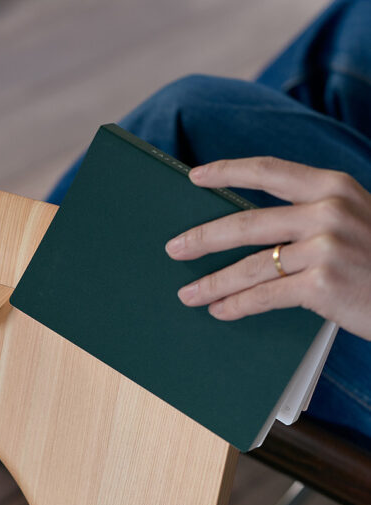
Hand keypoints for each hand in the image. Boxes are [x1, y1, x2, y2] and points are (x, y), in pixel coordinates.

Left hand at [165, 156, 370, 339]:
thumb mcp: (355, 219)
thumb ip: (313, 215)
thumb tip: (251, 230)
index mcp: (333, 186)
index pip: (269, 170)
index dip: (227, 172)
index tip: (195, 177)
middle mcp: (328, 210)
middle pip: (247, 223)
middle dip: (203, 237)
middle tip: (174, 248)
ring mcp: (325, 247)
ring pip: (250, 266)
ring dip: (212, 283)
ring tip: (188, 294)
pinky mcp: (321, 284)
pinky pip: (264, 296)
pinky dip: (236, 305)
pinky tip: (219, 311)